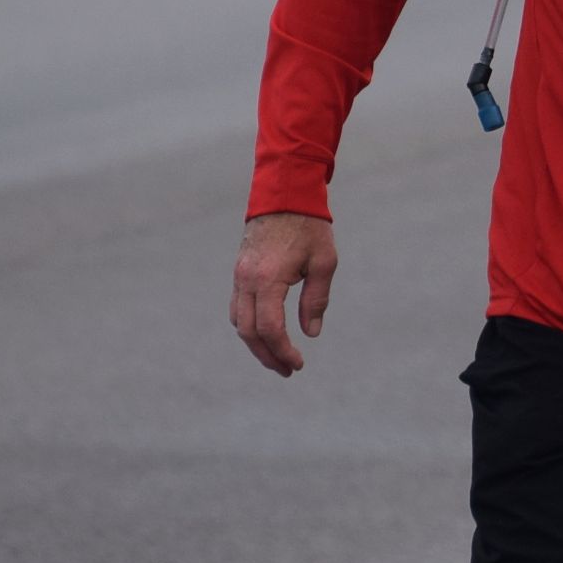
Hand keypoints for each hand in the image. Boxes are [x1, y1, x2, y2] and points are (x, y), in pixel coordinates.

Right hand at [232, 211, 337, 376]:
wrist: (284, 193)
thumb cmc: (309, 226)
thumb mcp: (324, 262)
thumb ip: (316, 299)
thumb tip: (311, 333)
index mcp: (268, 279)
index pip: (270, 328)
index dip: (283, 351)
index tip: (298, 364)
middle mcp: (247, 280)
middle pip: (249, 332)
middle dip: (268, 355)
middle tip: (289, 370)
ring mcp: (239, 276)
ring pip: (240, 322)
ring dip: (257, 344)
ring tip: (278, 357)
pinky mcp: (239, 272)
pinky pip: (238, 308)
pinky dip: (250, 326)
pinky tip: (267, 333)